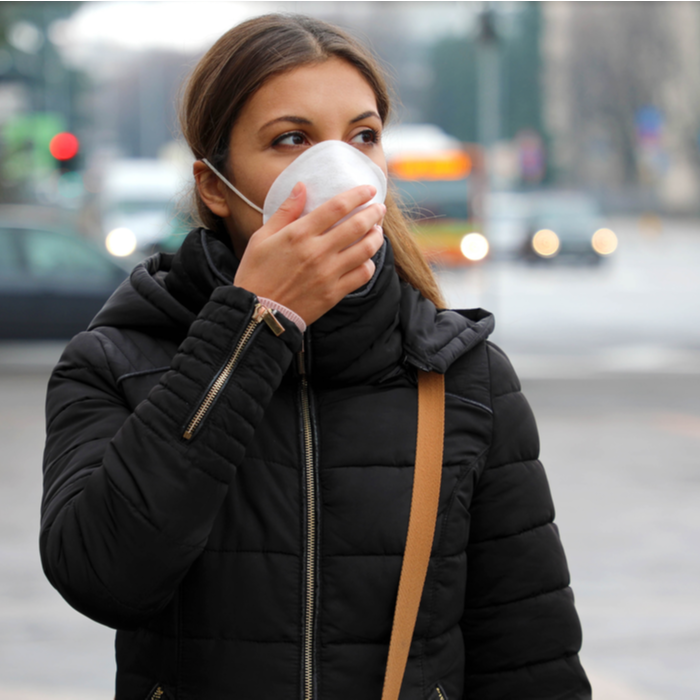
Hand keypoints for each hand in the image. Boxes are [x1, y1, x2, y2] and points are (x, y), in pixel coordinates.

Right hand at [233, 182, 385, 324]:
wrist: (257, 313)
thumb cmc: (255, 273)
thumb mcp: (261, 237)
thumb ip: (285, 211)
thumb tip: (302, 186)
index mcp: (299, 234)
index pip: (337, 207)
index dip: (357, 195)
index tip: (368, 190)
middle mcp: (317, 252)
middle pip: (357, 225)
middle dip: (373, 213)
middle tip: (379, 208)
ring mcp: (328, 274)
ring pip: (365, 250)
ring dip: (376, 237)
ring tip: (377, 231)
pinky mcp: (334, 293)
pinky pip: (362, 275)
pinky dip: (369, 264)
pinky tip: (366, 258)